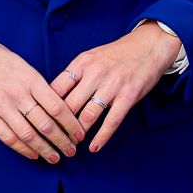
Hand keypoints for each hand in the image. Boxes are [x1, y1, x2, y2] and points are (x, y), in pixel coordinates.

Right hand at [0, 33, 84, 162]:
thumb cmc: (0, 59)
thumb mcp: (26, 67)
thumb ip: (40, 87)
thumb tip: (60, 110)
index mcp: (31, 80)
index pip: (58, 107)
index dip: (71, 125)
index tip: (79, 134)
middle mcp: (17, 94)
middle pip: (46, 125)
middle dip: (62, 141)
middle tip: (72, 150)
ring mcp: (1, 106)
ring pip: (28, 135)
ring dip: (44, 149)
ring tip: (55, 157)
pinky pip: (8, 137)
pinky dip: (22, 149)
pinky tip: (33, 154)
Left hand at [55, 22, 181, 152]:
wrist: (149, 45)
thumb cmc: (117, 54)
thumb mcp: (91, 57)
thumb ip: (75, 75)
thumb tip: (54, 97)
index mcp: (82, 63)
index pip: (56, 88)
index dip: (47, 107)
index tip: (42, 122)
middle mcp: (95, 74)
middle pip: (69, 105)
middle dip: (60, 126)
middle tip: (54, 139)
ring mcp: (112, 85)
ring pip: (88, 115)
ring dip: (78, 133)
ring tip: (72, 144)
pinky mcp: (128, 96)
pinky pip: (112, 121)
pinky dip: (102, 136)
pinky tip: (94, 147)